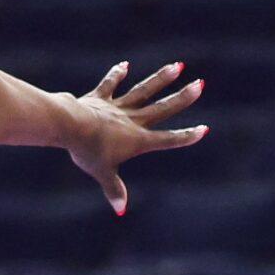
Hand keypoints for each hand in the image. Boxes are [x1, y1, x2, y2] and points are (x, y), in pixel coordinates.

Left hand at [69, 60, 206, 215]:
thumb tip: (120, 210)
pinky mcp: (100, 98)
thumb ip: (114, 189)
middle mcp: (132, 121)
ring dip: (161, 78)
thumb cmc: (88, 151)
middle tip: (200, 84)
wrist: (71, 126)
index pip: (167, 139)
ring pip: (143, 91)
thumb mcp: (103, 173)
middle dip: (183, 97)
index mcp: (137, 140)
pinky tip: (125, 65)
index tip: (204, 129)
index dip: (186, 136)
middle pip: (162, 108)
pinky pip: (110, 85)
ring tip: (178, 66)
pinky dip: (117, 75)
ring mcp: (117, 107)